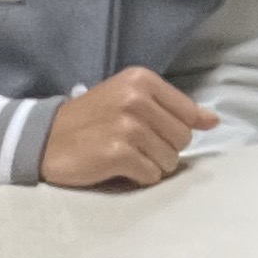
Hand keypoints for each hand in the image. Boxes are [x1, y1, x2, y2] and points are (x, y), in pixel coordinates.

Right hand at [39, 66, 216, 190]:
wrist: (44, 139)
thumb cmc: (92, 120)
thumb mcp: (130, 99)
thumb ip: (172, 108)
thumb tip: (213, 121)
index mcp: (142, 80)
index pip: (189, 114)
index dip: (175, 130)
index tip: (152, 132)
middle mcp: (136, 98)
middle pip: (182, 139)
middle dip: (163, 149)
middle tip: (134, 146)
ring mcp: (127, 126)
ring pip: (170, 161)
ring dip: (150, 165)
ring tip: (125, 156)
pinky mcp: (117, 153)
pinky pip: (151, 175)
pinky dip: (138, 178)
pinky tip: (118, 168)